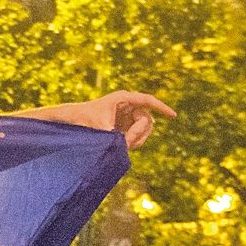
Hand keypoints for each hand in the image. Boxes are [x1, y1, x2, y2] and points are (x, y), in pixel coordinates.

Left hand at [59, 90, 175, 150]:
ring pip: (144, 127)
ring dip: (139, 138)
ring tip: (126, 147)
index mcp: (123, 98)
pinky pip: (138, 132)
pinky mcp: (125, 124)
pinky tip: (126, 146)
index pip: (147, 101)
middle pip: (147, 118)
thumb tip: (125, 145)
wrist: (72, 120)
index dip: (162, 108)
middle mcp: (128, 104)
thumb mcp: (99, 128)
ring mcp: (127, 114)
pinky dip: (134, 140)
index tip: (173, 116)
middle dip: (140, 133)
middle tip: (128, 144)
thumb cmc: (84, 119)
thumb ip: (114, 136)